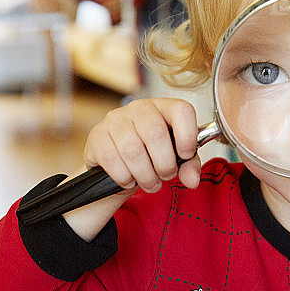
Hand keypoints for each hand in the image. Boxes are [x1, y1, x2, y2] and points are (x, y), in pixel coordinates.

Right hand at [83, 98, 200, 192]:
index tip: (185, 155)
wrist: (116, 162)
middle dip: (164, 164)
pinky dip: (124, 177)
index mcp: (164, 107)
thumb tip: (192, 179)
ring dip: (145, 176)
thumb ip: (188, 166)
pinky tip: (129, 179)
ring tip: (149, 182)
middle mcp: (139, 108)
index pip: (181, 110)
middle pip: (155, 134)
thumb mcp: (175, 158)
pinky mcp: (97, 135)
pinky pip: (112, 160)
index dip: (187, 135)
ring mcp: (115, 119)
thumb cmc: (150, 155)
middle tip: (165, 175)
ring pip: (133, 151)